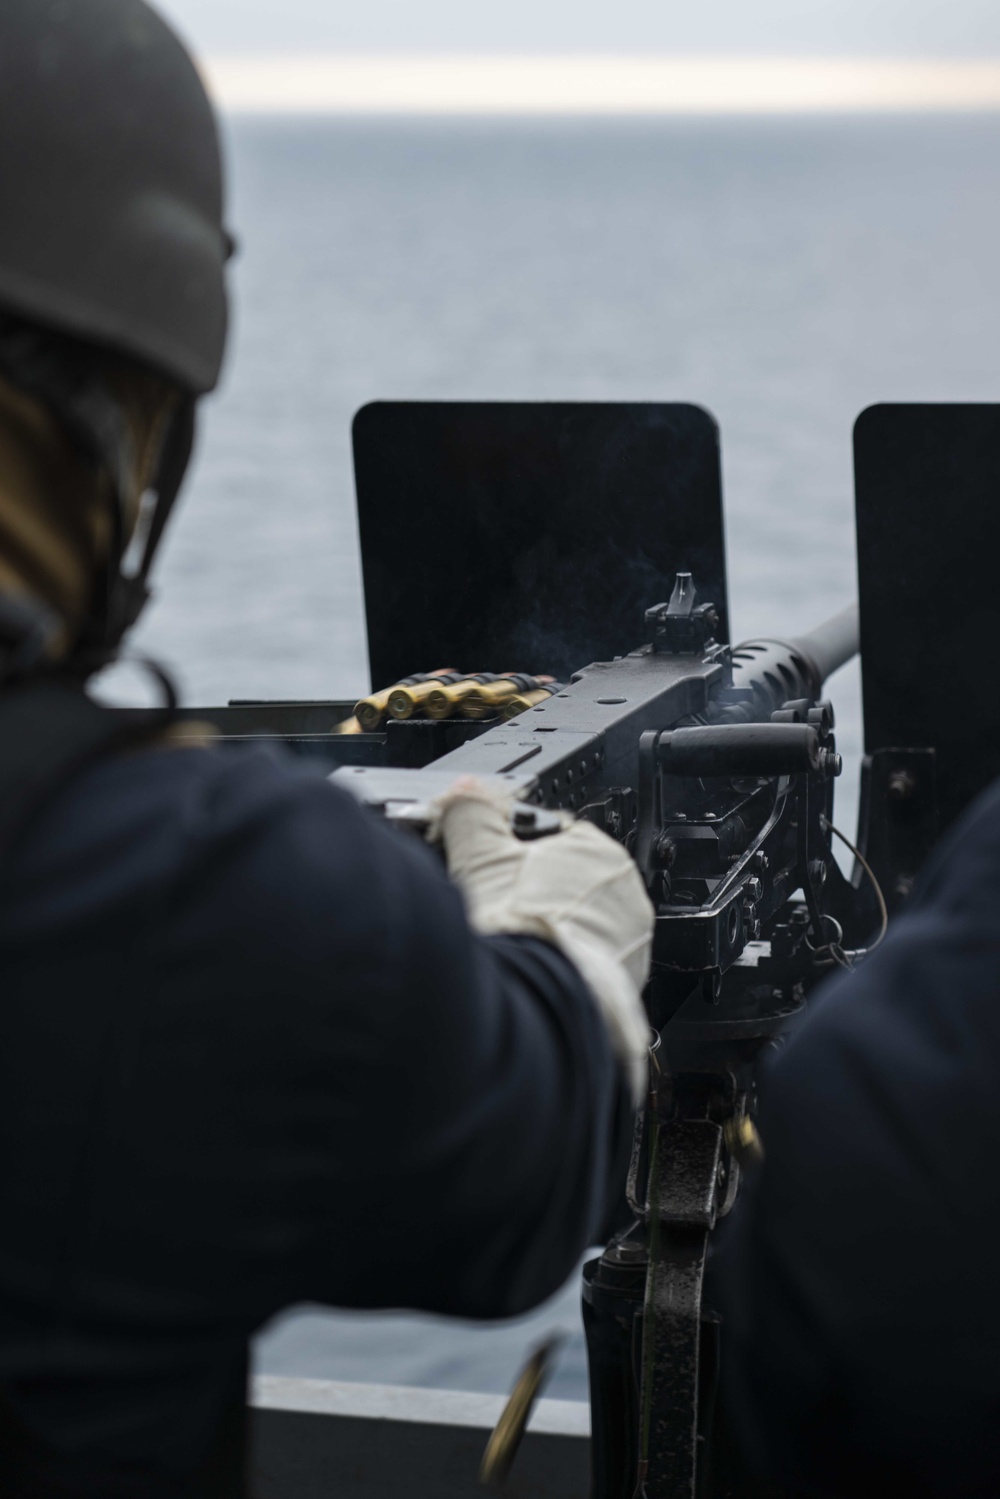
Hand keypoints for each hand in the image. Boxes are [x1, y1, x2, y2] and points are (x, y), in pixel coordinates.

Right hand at [433, 779, 653, 1101]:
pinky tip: (530, 970)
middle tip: (496, 907)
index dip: (513, 849)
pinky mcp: (619, 986)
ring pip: (577, 926)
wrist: (532, 1003)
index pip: (554, 836)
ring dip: (546, 931)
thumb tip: (462, 798)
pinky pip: (584, 966)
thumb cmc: (517, 928)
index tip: (491, 866)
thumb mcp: (479, 854)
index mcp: (601, 853)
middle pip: (565, 883)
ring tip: (512, 944)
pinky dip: (559, 966)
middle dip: (530, 893)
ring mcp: (628, 945)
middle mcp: (625, 896)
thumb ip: (471, 815)